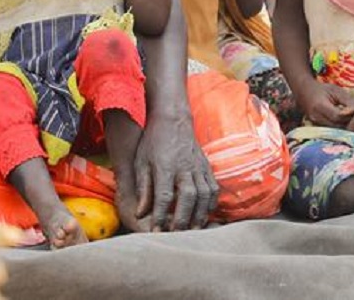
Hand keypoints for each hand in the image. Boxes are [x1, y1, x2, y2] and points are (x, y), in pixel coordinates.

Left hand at [130, 112, 218, 230]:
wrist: (173, 119)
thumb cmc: (153, 141)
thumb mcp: (141, 162)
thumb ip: (143, 188)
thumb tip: (140, 213)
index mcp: (165, 165)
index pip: (164, 196)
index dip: (160, 215)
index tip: (156, 231)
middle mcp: (184, 167)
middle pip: (188, 197)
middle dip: (183, 219)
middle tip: (176, 235)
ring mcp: (198, 166)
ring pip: (204, 193)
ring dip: (200, 214)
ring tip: (193, 229)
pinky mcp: (207, 166)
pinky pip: (213, 187)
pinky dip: (210, 203)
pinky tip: (204, 213)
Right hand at [299, 80, 353, 126]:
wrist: (304, 93)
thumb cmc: (322, 89)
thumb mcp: (335, 90)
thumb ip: (347, 100)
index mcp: (320, 106)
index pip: (338, 116)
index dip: (349, 115)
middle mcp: (316, 118)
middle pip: (337, 126)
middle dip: (350, 123)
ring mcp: (316, 124)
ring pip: (335, 131)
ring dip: (346, 128)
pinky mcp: (317, 128)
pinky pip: (332, 132)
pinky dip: (341, 129)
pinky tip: (348, 125)